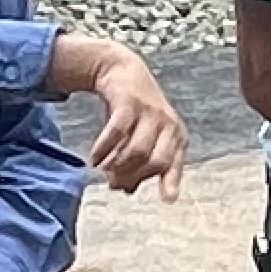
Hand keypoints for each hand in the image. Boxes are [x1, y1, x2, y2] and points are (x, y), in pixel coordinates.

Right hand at [84, 47, 186, 199]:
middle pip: (155, 161)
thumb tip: (126, 190)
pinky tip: (94, 158)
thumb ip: (139, 162)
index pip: (173, 163)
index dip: (171, 181)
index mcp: (176, 136)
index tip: (168, 199)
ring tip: (102, 170)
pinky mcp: (130, 103)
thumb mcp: (144, 136)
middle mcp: (168, 125)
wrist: (124, 72)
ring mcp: (150, 113)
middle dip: (134, 176)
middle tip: (113, 182)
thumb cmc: (137, 111)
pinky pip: (117, 133)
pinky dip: (103, 149)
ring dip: (117, 165)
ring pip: (136, 150)